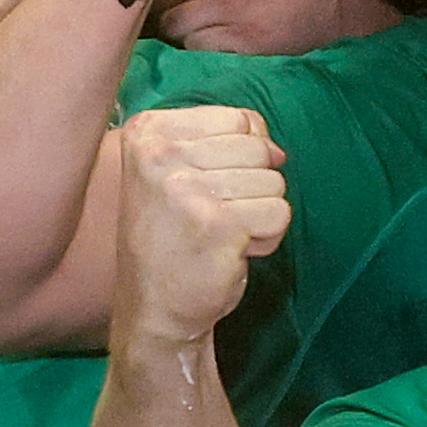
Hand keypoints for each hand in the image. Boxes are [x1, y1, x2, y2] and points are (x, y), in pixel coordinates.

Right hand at [116, 102, 289, 343]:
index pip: (239, 118)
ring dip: (258, 216)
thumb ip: (227, 142)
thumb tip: (277, 149)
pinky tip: (230, 252)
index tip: (204, 187)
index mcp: (148, 132)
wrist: (153, 307)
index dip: (240, 157)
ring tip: (220, 236)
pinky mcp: (218, 225)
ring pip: (274, 182)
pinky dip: (265, 239)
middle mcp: (160, 154)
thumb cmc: (172, 237)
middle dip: (251, 188)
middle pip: (258, 148)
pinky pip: (279, 214)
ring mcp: (187, 189)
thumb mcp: (180, 172)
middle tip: (212, 218)